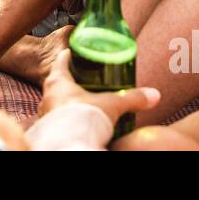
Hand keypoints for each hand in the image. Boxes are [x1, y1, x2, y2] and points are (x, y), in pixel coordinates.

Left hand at [39, 49, 158, 128]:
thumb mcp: (112, 105)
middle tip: (88, 80)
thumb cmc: (84, 119)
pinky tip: (80, 121)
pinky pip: (57, 118)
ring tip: (86, 102)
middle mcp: (47, 95)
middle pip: (59, 81)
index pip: (62, 60)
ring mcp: (45, 113)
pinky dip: (67, 117)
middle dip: (73, 80)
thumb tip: (154, 95)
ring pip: (56, 101)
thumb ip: (133, 98)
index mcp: (58, 81)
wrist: (69, 145)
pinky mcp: (48, 129)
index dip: (71, 55)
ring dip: (69, 100)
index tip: (79, 54)